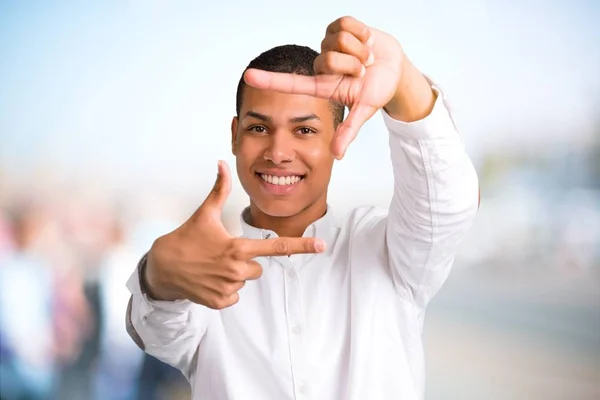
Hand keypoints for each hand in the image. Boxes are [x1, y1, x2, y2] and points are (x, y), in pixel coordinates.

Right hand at [145, 161, 326, 308]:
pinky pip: (234, 296)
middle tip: (222, 254)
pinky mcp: (220, 302)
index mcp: (238, 248)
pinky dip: (224, 289)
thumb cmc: (186, 238)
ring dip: (233, 275)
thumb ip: (219, 190)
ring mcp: (228, 288)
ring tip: (212, 267)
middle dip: (245, 261)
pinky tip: (209, 280)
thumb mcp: (204, 214)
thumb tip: (222, 164)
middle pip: (258, 268)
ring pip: (245, 281)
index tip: (322, 245)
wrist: (162, 268)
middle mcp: (236, 270)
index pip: (276, 247)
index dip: (301, 245)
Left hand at [244, 16, 405, 158]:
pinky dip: (363, 33)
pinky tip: (367, 42)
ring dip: (361, 50)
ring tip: (367, 58)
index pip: (291, 83)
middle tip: (363, 70)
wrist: (396, 69)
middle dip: (352, 64)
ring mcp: (330, 45)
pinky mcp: (340, 27)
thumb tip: (337, 156)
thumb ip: (348, 131)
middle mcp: (322, 64)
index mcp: (323, 85)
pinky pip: (347, 23)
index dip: (270, 81)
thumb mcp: (364, 110)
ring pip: (339, 40)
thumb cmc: (378, 90)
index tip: (248, 77)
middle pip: (328, 58)